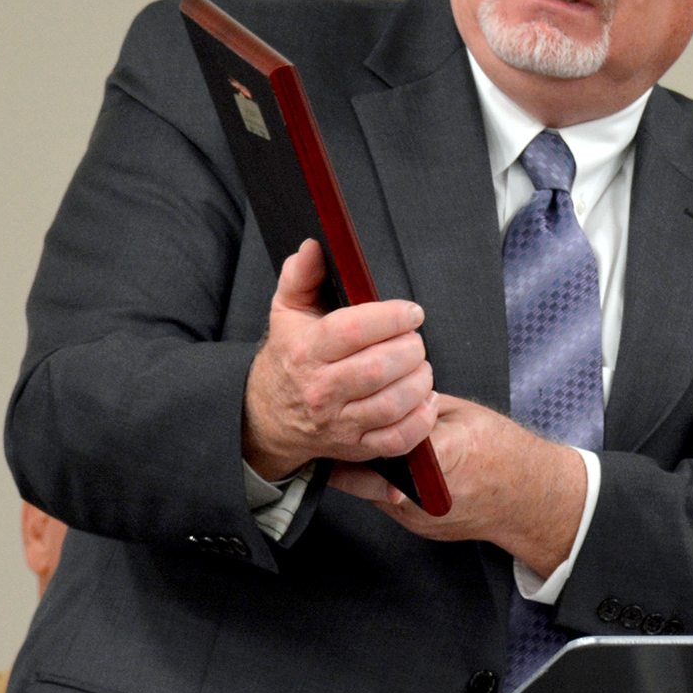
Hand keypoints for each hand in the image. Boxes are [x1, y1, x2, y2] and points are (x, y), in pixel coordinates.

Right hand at [242, 239, 437, 479]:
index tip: (412, 312)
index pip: (353, 331)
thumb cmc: (289, 355)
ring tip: (419, 366)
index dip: (391, 317)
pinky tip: (425, 399)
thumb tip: (315, 245)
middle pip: (379, 368)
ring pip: (391, 404)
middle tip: (415, 339)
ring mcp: (339, 422)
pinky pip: (396, 440)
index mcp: (307, 351)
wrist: (268, 416)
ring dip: (419, 381)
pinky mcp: (355, 447)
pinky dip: (420, 421)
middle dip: (410, 349)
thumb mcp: (288, 310)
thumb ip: (302, 275)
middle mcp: (322, 390)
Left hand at [330, 394, 585, 577]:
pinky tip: (391, 467)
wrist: (530, 498)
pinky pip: (386, 502)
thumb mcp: (464, 413)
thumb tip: (390, 393)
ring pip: (370, 489)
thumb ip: (422, 407)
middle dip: (354, 448)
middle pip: (369, 468)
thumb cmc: (505, 452)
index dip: (364, 423)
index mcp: (442, 453)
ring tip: (364, 444)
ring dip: (364, 468)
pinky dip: (382, 484)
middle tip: (341, 427)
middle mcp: (427, 491)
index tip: (347, 409)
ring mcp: (421, 515)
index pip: (386, 438)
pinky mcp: (419, 527)